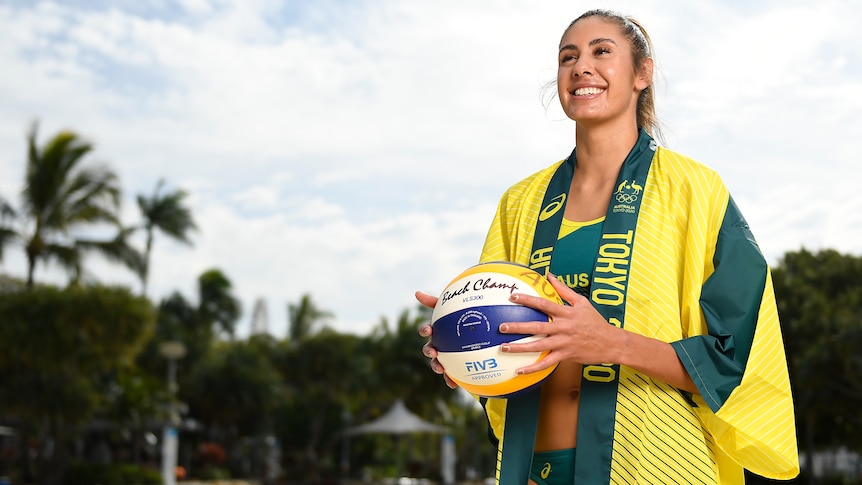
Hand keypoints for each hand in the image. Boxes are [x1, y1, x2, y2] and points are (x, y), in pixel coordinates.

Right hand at [415, 291, 457, 388]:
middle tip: (434, 351)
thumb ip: (436, 302)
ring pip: (437, 364)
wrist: (477, 335)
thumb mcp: (452, 309)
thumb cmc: (461, 318)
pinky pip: (451, 376)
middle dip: (428, 351)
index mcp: (437, 331)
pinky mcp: (454, 368)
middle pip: (428, 349)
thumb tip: (416, 292)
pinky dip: (450, 380)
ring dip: (437, 367)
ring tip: (441, 369)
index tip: (429, 330)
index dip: (425, 330)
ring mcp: (446, 357)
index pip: (427, 330)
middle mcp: (438, 344)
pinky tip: (454, 385)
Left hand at [498, 274, 624, 374]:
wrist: (611, 343)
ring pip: (538, 346)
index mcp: (566, 313)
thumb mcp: (582, 302)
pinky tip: (519, 370)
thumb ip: (564, 290)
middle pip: (537, 327)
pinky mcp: (565, 356)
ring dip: (520, 347)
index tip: (512, 297)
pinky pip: (546, 363)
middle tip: (502, 326)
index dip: (527, 299)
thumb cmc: (595, 321)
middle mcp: (563, 328)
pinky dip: (532, 368)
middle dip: (518, 327)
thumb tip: (550, 275)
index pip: (543, 304)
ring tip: (503, 348)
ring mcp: (564, 343)